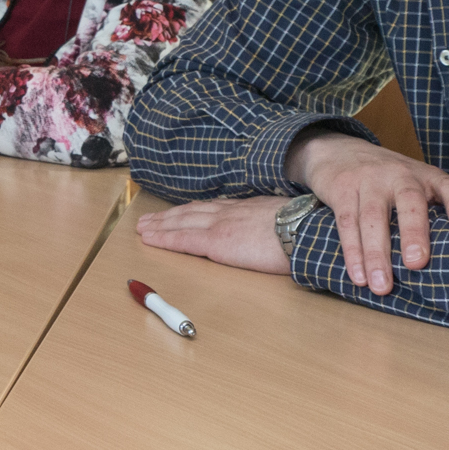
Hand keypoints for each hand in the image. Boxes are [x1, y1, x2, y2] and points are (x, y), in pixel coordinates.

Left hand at [135, 196, 291, 274]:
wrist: (304, 230)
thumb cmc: (303, 229)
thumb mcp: (283, 218)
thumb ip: (269, 222)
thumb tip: (271, 228)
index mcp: (244, 208)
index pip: (210, 208)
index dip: (189, 210)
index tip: (176, 211)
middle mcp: (227, 212)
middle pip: (189, 212)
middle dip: (167, 216)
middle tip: (148, 219)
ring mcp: (219, 225)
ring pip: (180, 222)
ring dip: (159, 225)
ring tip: (143, 228)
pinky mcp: (216, 242)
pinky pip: (182, 239)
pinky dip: (163, 238)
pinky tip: (150, 239)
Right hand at [286, 130, 448, 294]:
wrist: (339, 149)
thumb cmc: (388, 180)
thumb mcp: (416, 184)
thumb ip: (434, 212)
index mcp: (425, 177)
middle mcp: (399, 174)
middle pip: (409, 201)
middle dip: (413, 232)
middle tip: (416, 263)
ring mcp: (368, 179)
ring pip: (372, 217)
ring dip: (376, 255)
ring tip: (382, 286)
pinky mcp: (342, 188)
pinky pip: (347, 222)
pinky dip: (352, 252)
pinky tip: (359, 276)